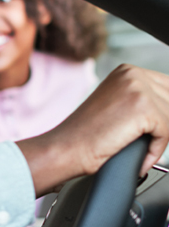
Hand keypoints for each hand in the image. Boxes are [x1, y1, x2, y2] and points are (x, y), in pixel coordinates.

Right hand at [17, 64, 168, 196]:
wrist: (68, 146)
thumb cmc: (87, 133)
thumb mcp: (117, 104)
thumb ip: (142, 100)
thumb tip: (167, 108)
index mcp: (127, 71)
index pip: (168, 88)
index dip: (165, 112)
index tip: (158, 127)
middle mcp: (133, 74)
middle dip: (164, 124)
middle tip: (147, 140)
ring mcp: (138, 89)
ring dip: (160, 138)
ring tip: (140, 148)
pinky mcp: (143, 108)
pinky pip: (168, 132)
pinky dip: (157, 150)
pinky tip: (141, 156)